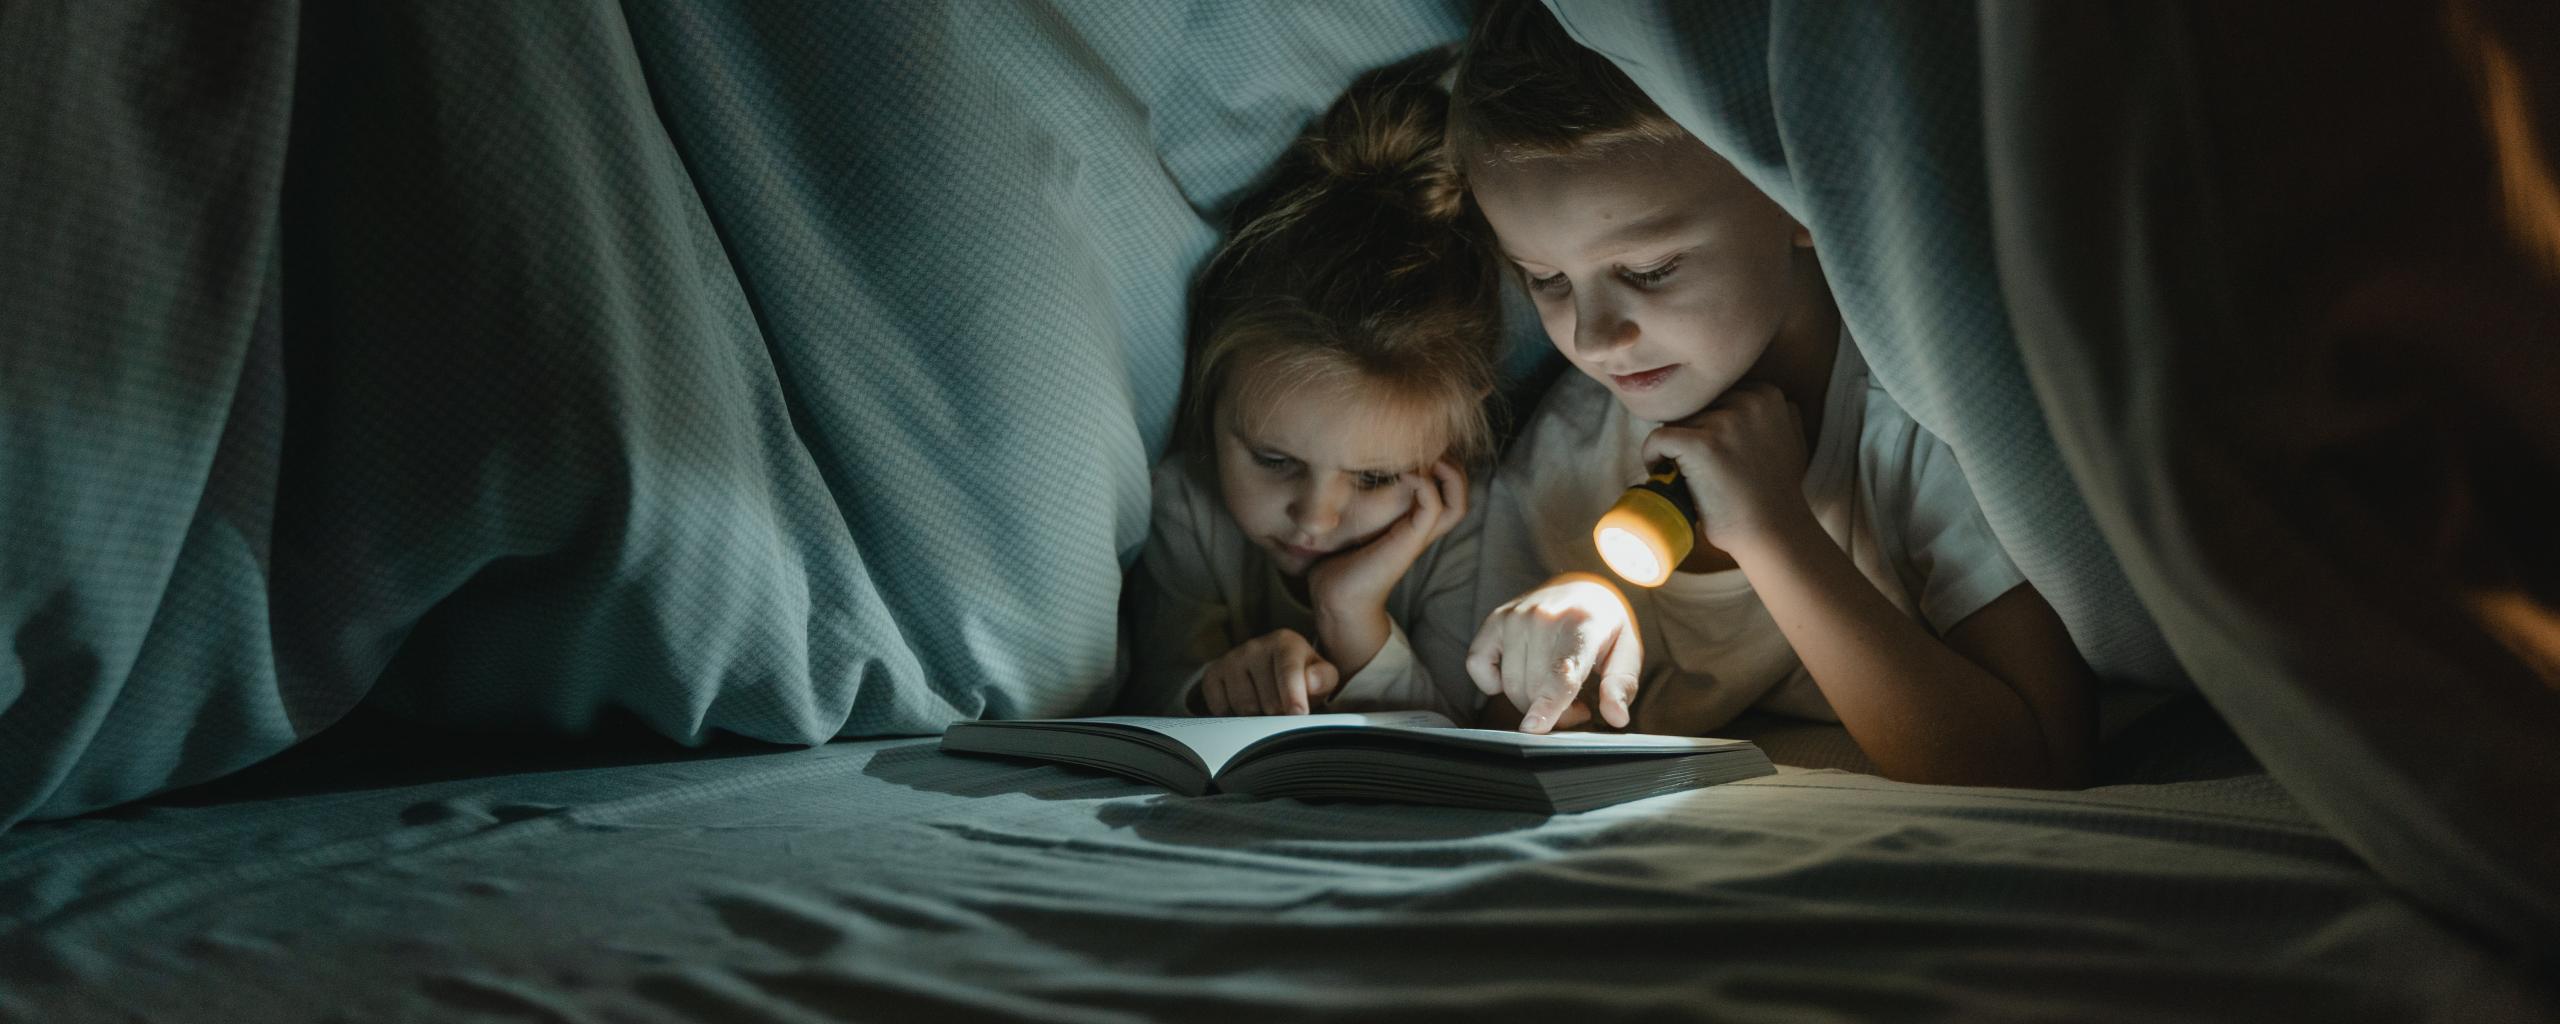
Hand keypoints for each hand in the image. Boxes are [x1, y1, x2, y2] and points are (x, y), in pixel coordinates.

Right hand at [1193, 629, 1339, 715]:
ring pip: (1244, 708)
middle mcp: (1255, 646)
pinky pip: (1220, 709)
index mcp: (1285, 642)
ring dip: (1257, 717)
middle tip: (1285, 710)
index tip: (1298, 713)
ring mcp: (1231, 660)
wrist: (1273, 670)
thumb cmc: (1302, 677)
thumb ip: (1323, 679)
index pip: (1288, 671)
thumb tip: (1311, 681)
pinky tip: (1245, 707)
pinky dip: (1233, 716)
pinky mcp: (1213, 675)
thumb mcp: (1322, 677)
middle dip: (1279, 714)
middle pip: (1267, 700)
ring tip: (1267, 707)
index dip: (1293, 695)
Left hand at [1306, 461, 1467, 672]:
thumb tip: (1338, 472)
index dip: (1443, 467)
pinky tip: (1404, 473)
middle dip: (1455, 468)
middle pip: (1461, 498)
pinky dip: (1424, 484)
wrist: (1335, 598)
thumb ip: (1354, 501)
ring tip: (1428, 459)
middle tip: (1431, 450)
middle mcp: (1421, 530)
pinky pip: (1432, 508)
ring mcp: (1417, 537)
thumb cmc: (1338, 563)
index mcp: (1412, 525)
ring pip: (1457, 504)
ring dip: (1448, 475)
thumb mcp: (1350, 524)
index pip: (1447, 494)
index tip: (1419, 448)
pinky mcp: (1408, 542)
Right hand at [1464, 574, 1640, 732]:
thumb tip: (1616, 716)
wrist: (1581, 585)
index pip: (1561, 671)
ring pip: (1509, 684)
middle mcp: (1542, 616)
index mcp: (1582, 622)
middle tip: (1576, 708)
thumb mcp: (1627, 651)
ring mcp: (1514, 616)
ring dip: (1529, 701)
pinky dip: (1491, 681)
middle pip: (1534, 688)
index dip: (1547, 703)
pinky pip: (1477, 665)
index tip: (1533, 728)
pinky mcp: (1494, 620)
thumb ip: (1621, 685)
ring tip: (1554, 692)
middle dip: (1554, 712)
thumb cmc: (1604, 625)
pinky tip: (1517, 674)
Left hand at [1640, 383, 1812, 553]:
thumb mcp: (1788, 438)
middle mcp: (1748, 401)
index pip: (1714, 396)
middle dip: (1689, 435)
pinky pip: (1657, 439)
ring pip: (1674, 422)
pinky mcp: (1699, 445)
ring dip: (1673, 450)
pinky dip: (1652, 458)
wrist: (1772, 532)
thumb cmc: (1774, 492)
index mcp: (1767, 394)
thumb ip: (1769, 413)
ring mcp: (1723, 422)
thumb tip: (1741, 396)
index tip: (1711, 454)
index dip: (1706, 425)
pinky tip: (1664, 476)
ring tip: (1687, 477)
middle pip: (1693, 407)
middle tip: (1698, 469)